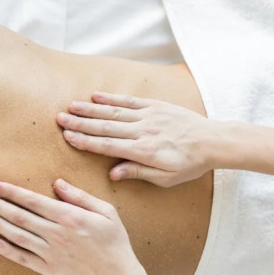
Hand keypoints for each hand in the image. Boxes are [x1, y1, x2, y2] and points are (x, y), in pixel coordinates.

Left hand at [0, 179, 145, 274]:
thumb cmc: (113, 240)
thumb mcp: (105, 212)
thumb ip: (80, 197)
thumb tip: (57, 183)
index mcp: (69, 217)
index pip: (33, 201)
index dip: (11, 193)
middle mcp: (56, 233)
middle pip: (19, 217)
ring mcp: (51, 252)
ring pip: (17, 236)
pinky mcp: (48, 268)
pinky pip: (24, 258)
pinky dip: (7, 250)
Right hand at [57, 92, 216, 186]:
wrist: (213, 141)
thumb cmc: (189, 164)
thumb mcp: (165, 178)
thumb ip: (138, 173)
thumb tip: (113, 173)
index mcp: (144, 151)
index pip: (108, 145)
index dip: (86, 141)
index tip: (68, 137)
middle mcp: (143, 131)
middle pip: (105, 127)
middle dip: (80, 123)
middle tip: (60, 119)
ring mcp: (148, 116)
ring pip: (113, 112)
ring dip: (90, 109)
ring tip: (71, 107)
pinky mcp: (155, 106)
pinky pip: (129, 101)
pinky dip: (111, 99)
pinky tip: (95, 96)